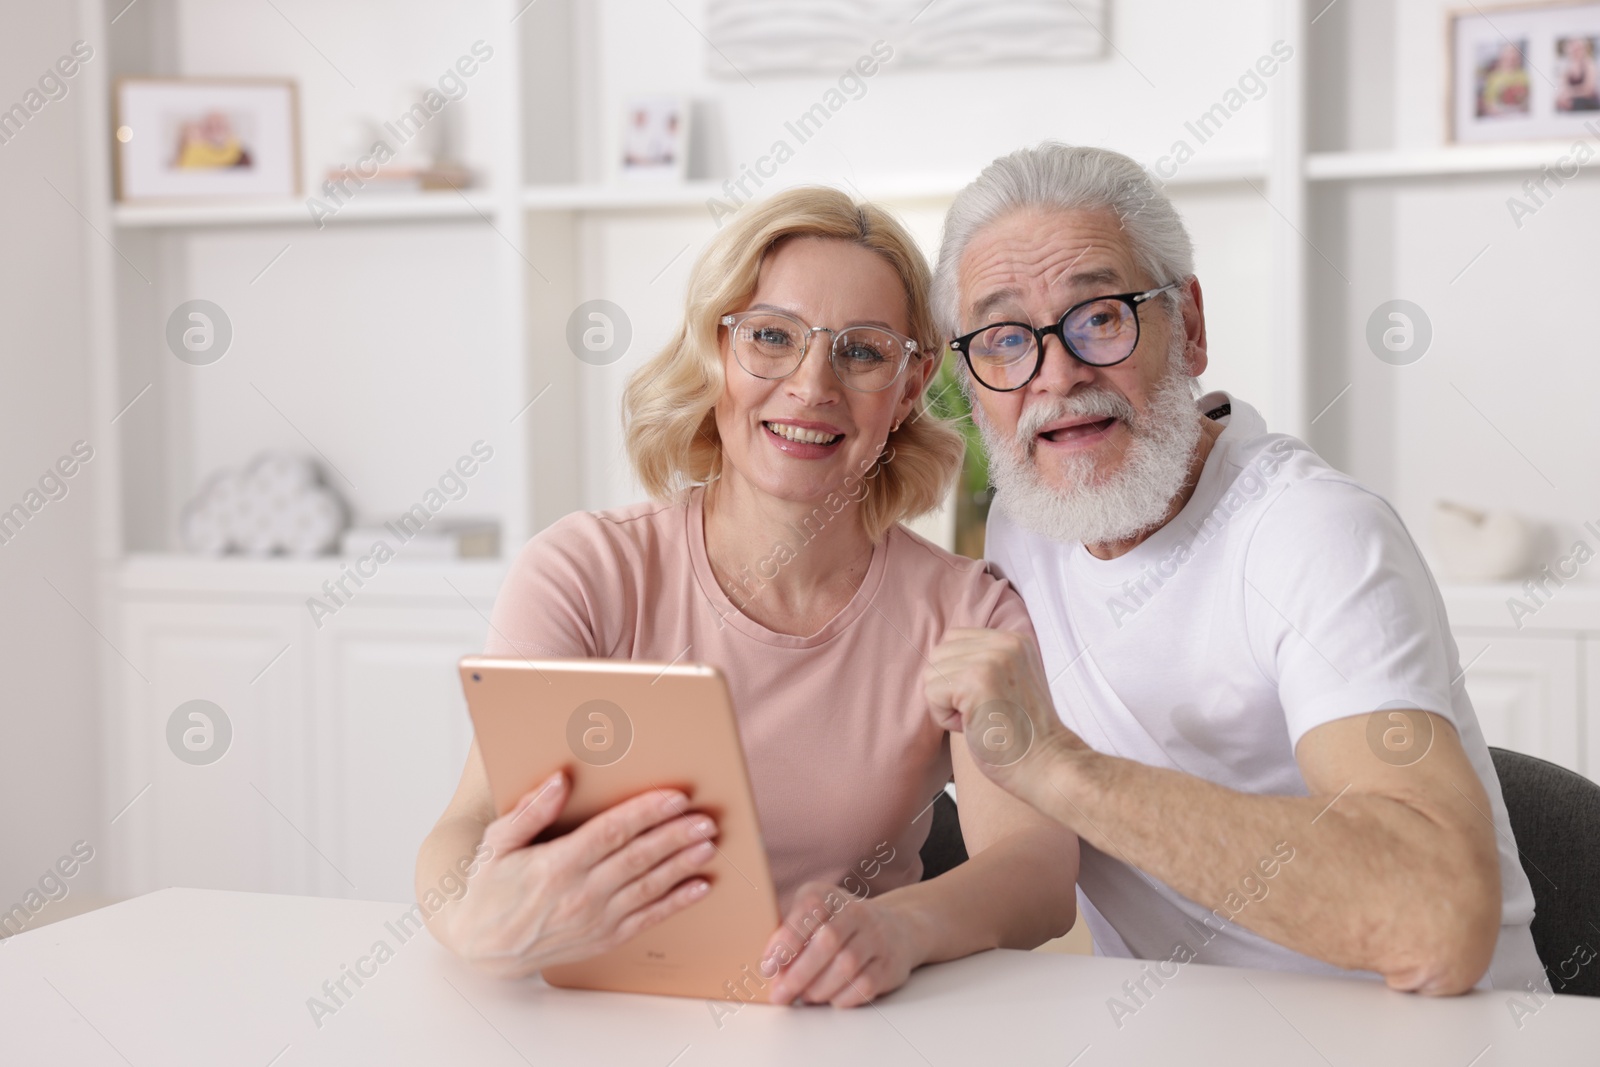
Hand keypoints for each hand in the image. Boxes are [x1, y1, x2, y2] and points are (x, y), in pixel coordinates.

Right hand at [435, 772, 718, 977]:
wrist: (484, 948)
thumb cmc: (490, 889)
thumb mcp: (496, 844)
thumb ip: (530, 811)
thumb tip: (558, 780)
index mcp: (555, 865)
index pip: (610, 832)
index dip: (646, 813)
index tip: (675, 797)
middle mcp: (579, 893)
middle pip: (638, 858)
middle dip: (675, 835)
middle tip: (705, 818)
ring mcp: (594, 919)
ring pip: (648, 887)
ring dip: (681, 864)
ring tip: (707, 844)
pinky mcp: (604, 938)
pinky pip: (647, 919)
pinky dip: (676, 902)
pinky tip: (698, 887)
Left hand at [761, 882, 922, 1007]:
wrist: (895, 929)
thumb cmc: (839, 926)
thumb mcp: (814, 917)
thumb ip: (791, 935)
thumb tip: (770, 967)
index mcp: (829, 896)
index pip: (808, 911)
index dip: (786, 940)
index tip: (769, 967)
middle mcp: (856, 912)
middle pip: (828, 942)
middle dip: (799, 974)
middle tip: (780, 994)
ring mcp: (876, 938)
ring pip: (846, 966)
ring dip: (819, 988)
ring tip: (806, 996)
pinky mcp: (890, 964)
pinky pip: (864, 986)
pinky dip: (842, 997)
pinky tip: (832, 998)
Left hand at [923, 628, 1084, 791]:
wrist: (1048, 765)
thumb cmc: (1025, 735)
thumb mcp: (1011, 682)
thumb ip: (984, 663)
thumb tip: (939, 659)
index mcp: (1014, 640)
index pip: (955, 640)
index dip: (958, 675)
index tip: (987, 700)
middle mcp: (1005, 642)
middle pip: (940, 654)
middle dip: (949, 688)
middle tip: (983, 712)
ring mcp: (990, 660)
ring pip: (932, 673)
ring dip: (947, 704)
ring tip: (981, 719)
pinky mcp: (975, 681)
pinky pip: (931, 693)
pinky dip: (945, 718)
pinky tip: (975, 727)